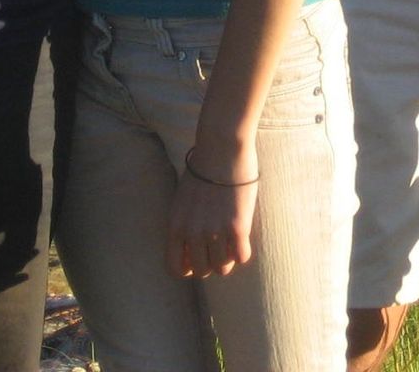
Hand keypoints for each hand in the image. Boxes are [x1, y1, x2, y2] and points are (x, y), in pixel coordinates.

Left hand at [166, 149, 257, 280]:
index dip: (188, 268)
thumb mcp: (182, 200)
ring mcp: (215, 232)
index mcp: (175, 226)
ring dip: (227, 258)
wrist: (221, 148)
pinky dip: (243, 251)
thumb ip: (184, 224)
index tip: (197, 258)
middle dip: (210, 262)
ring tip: (231, 242)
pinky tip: (242, 238)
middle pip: (201, 271)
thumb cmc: (203, 168)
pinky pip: (241, 257)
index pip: (175, 268)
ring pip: (222, 268)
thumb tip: (191, 247)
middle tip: (218, 247)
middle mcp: (193, 233)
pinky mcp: (237, 227)